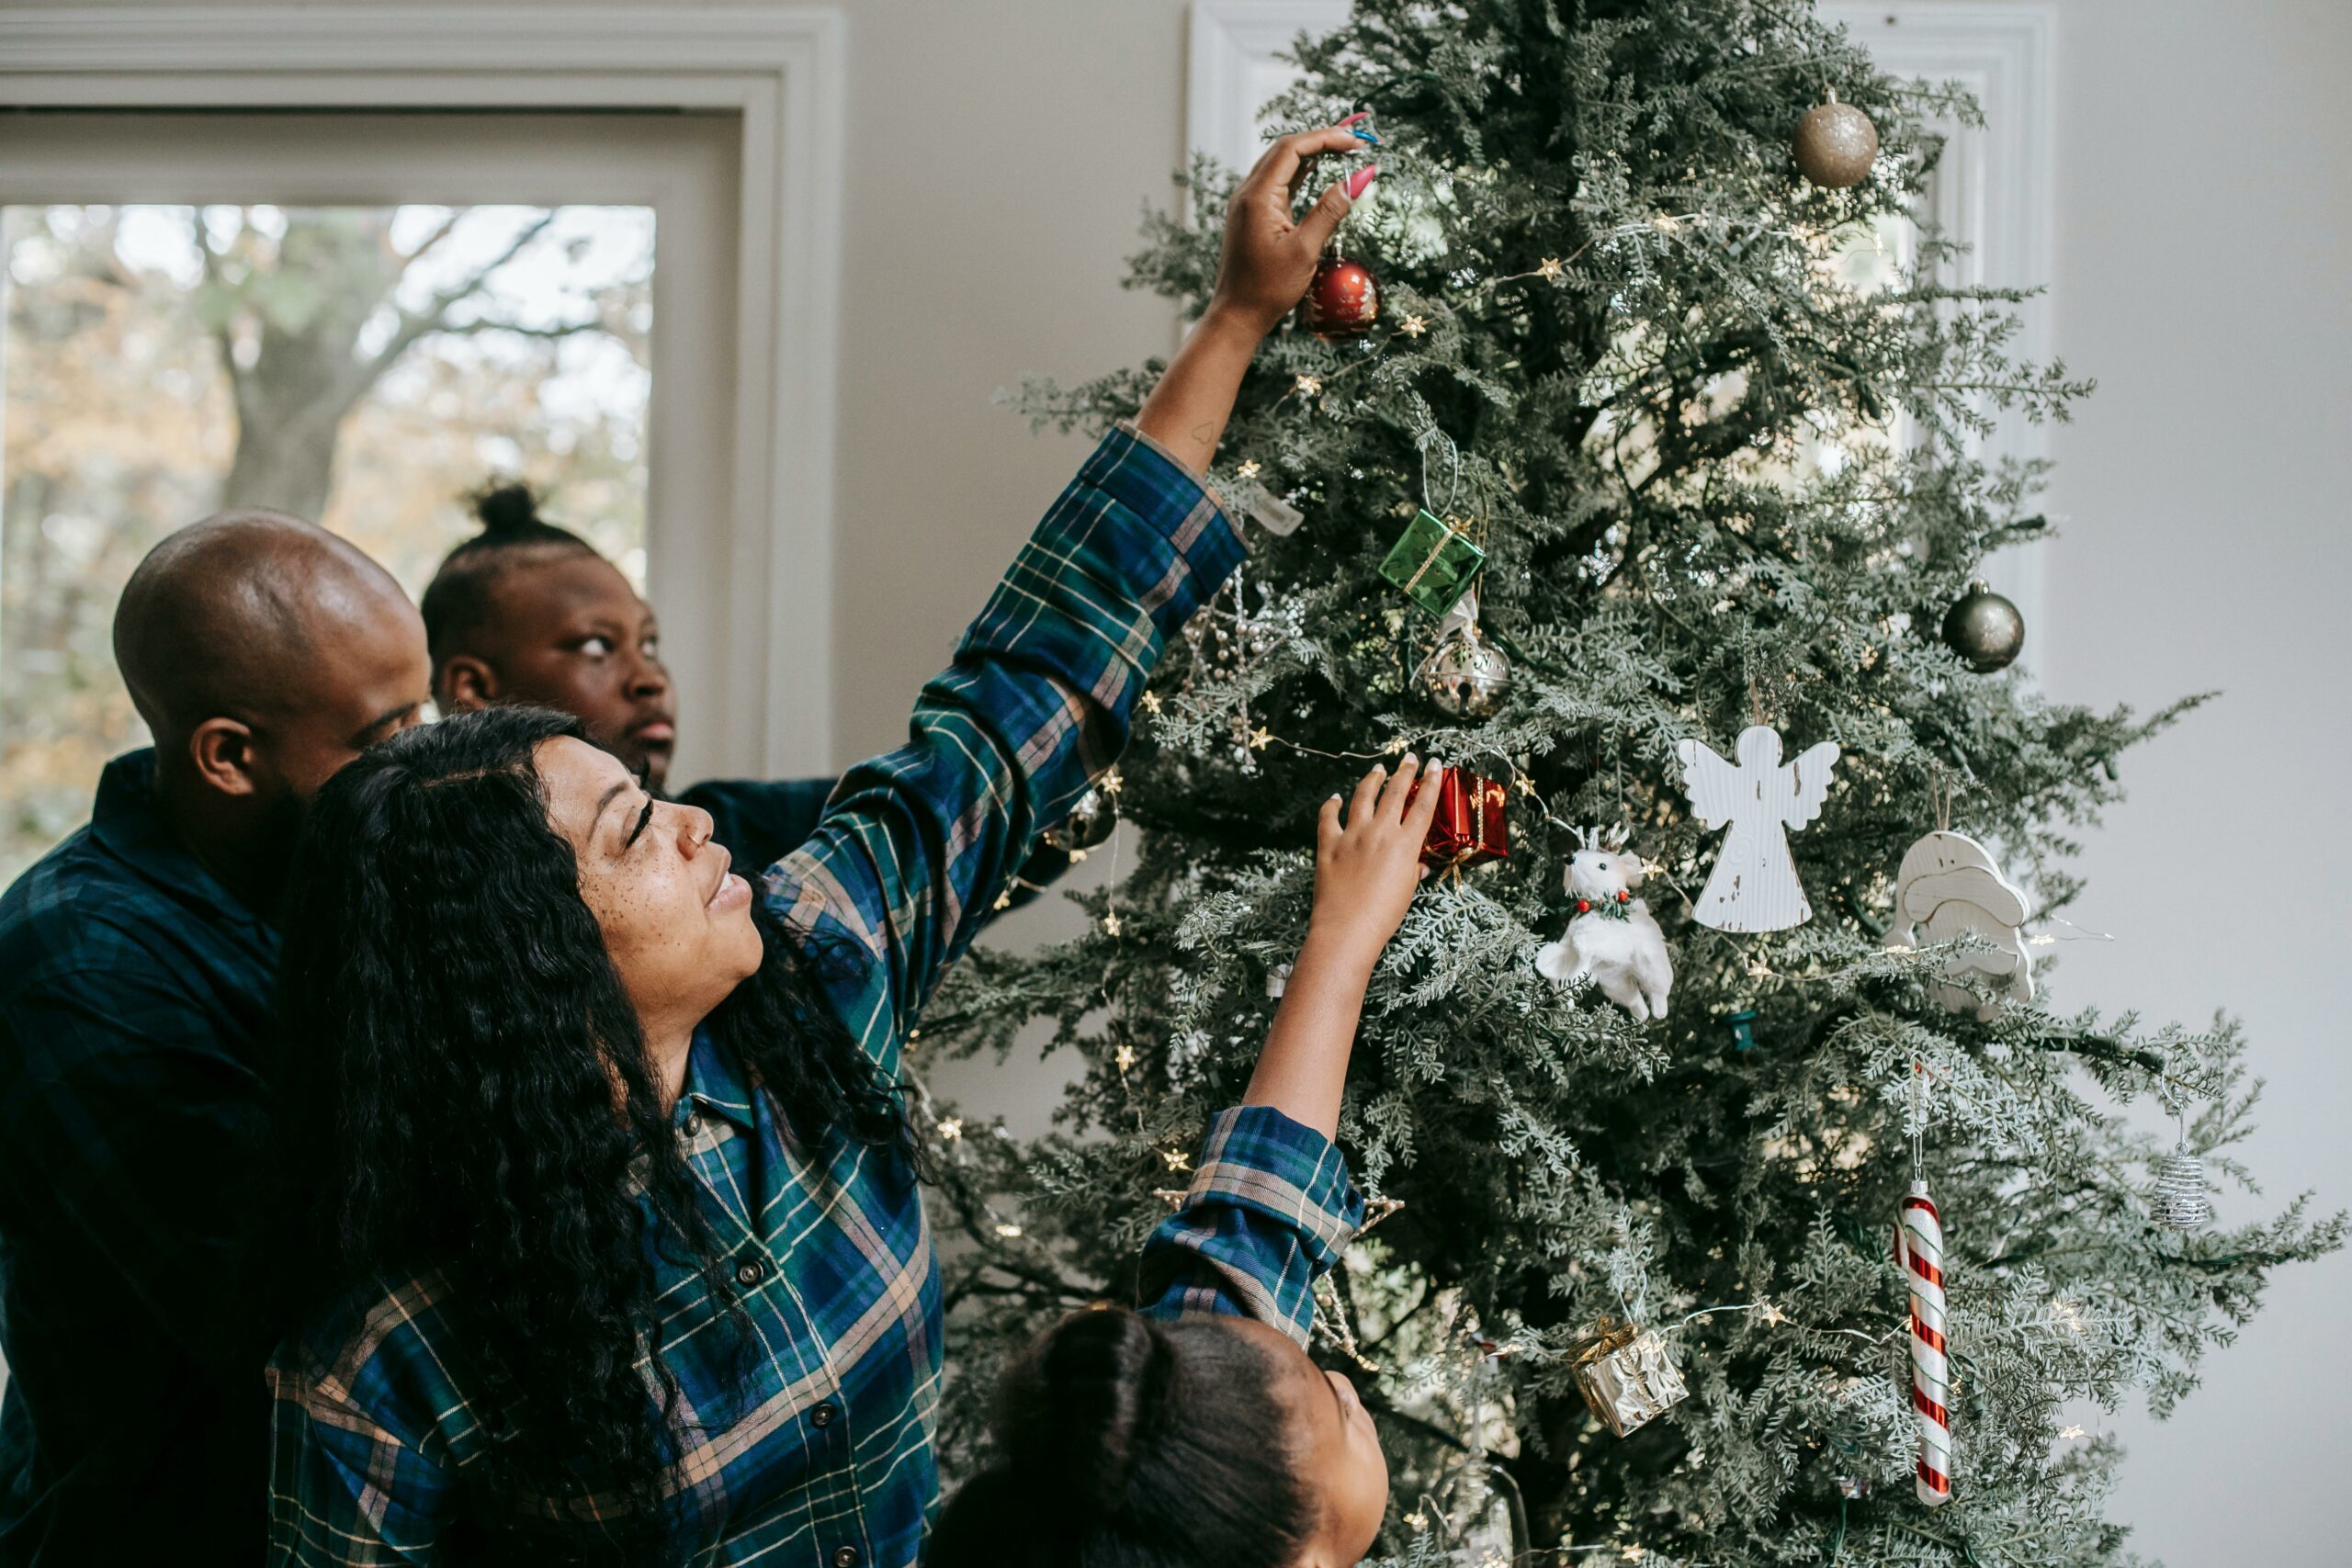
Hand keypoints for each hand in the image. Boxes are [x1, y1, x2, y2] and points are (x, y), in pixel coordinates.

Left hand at [1207, 120, 1378, 336]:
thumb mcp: (1305, 250)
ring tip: (1344, 150)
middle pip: (1286, 150)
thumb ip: (1331, 210)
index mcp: (1257, 196)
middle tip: (1355, 142)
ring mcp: (1249, 204)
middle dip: (1321, 141)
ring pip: (1282, 165)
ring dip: (1312, 154)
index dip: (1325, 138)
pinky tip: (1321, 170)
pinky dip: (1302, 174)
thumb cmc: (1267, 289)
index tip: (1355, 142)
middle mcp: (1248, 193)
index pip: (1292, 148)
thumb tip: (1359, 178)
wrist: (1237, 316)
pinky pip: (1279, 184)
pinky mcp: (1254, 215)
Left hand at [1306, 757, 1443, 972]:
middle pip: (1395, 793)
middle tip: (1409, 758)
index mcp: (1405, 845)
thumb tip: (1417, 864)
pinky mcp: (1329, 845)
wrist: (1348, 929)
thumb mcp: (1407, 892)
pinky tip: (1335, 798)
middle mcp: (1380, 833)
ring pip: (1363, 797)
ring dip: (1372, 780)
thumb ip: (1412, 871)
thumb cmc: (1383, 916)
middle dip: (1404, 772)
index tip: (1435, 765)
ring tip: (1378, 770)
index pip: (1423, 806)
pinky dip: (1331, 805)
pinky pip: (1328, 817)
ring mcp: (1352, 836)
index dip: (1431, 783)